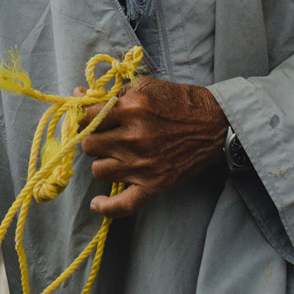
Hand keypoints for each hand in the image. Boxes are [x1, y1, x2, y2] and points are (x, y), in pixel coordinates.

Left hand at [80, 77, 227, 217]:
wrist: (216, 125)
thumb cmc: (181, 102)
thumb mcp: (147, 86)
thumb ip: (112, 91)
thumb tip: (77, 95)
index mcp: (130, 108)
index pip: (86, 117)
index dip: (83, 118)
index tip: (87, 120)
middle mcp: (133, 137)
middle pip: (89, 145)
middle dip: (94, 139)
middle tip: (105, 137)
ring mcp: (142, 164)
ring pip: (98, 170)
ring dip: (103, 163)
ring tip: (114, 157)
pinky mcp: (154, 185)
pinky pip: (121, 204)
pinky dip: (106, 207)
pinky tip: (97, 203)